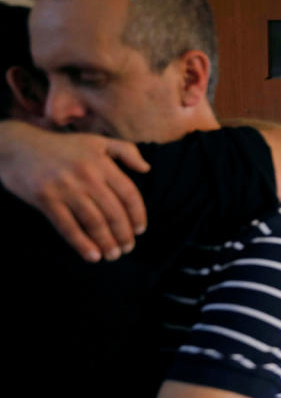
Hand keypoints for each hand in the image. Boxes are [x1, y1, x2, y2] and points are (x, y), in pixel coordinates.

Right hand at [0, 121, 148, 261]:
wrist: (17, 146)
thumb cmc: (62, 147)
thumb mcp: (96, 142)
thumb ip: (125, 151)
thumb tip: (146, 168)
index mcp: (101, 163)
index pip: (129, 193)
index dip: (138, 215)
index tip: (140, 230)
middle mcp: (86, 175)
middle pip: (113, 212)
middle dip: (124, 234)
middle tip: (128, 248)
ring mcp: (65, 188)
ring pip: (94, 222)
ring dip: (106, 242)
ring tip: (113, 255)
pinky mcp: (46, 199)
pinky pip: (68, 226)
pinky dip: (82, 244)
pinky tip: (92, 256)